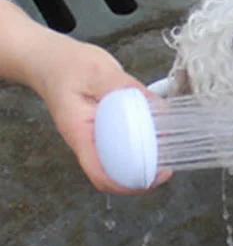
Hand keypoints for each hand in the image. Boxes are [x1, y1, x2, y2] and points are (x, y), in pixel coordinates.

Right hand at [0, 3, 170, 193]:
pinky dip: (142, 145)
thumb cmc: (68, 66)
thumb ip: (129, 88)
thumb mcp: (100, 71)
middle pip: (114, 175)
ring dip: (144, 163)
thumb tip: (158, 106)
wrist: (51, 61)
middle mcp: (88, 142)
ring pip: (120, 163)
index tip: (154, 176)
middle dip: (143, 177)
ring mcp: (96, 137)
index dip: (128, 184)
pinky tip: (158, 135)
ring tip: (166, 154)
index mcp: (80, 134)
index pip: (100, 174)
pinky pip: (124, 145)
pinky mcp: (106, 129)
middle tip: (168, 167)